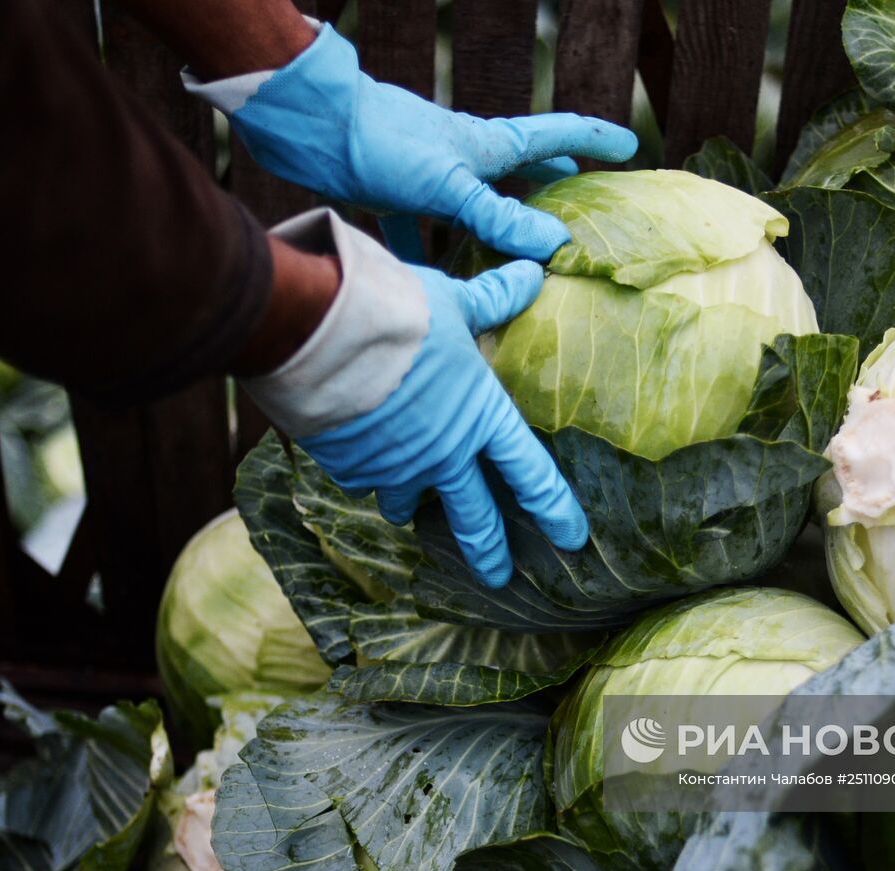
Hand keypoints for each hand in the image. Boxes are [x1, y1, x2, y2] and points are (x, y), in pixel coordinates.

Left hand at [184, 22, 637, 260]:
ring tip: (513, 250)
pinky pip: (420, 228)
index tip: (630, 146)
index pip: (554, 136)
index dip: (595, 139)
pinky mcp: (392, 192)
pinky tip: (429, 278)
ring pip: (473, 204)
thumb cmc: (381, 145)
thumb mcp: (449, 186)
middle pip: (519, 169)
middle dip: (551, 182)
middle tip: (580, 196)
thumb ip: (498, 216)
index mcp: (486, 144)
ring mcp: (427, 174)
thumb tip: (554, 245)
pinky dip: (429, 252)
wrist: (309, 125)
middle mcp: (462, 156)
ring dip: (493, 226)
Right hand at [239, 209, 586, 587]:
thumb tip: (535, 271)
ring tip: (406, 508)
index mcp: (481, 417)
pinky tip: (356, 459)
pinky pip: (361, 479)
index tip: (571, 538)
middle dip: (488, 550)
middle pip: (474, 515)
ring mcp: (394, 467)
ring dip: (408, 504)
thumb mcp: (456, 302)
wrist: (324, 331)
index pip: (530, 473)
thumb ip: (495, 300)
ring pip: (406, 502)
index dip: (554, 508)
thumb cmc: (400, 311)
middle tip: (498, 576)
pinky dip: (363, 471)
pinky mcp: (349, 466)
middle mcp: (444, 454)